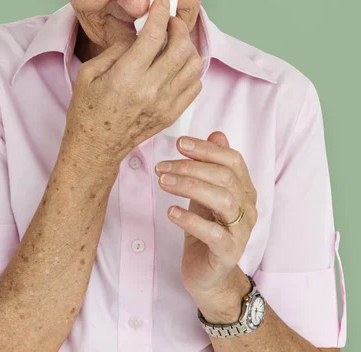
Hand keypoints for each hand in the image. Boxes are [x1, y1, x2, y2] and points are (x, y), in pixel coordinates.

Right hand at [64, 0, 202, 166]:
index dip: (160, 12)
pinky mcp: (173, 114)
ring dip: (187, 47)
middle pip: (180, 47)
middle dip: (178, 27)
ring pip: (193, 65)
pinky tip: (177, 65)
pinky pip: (195, 85)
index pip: (154, 35)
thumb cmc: (87, 110)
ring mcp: (165, 104)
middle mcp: (150, 90)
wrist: (96, 147)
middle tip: (169, 21)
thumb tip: (138, 34)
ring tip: (174, 41)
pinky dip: (190, 69)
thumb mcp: (89, 73)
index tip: (161, 1)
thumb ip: (116, 50)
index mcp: (127, 77)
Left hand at [155, 131, 257, 315]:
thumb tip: (217, 133)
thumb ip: (211, 166)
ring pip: (222, 199)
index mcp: (244, 190)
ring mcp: (241, 231)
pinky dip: (189, 219)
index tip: (179, 143)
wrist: (209, 277)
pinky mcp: (228, 253)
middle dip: (190, 166)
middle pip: (224, 176)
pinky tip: (171, 212)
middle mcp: (247, 208)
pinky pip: (212, 233)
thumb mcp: (205, 194)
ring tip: (163, 183)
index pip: (232, 160)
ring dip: (189, 186)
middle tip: (161, 166)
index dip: (206, 149)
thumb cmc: (205, 230)